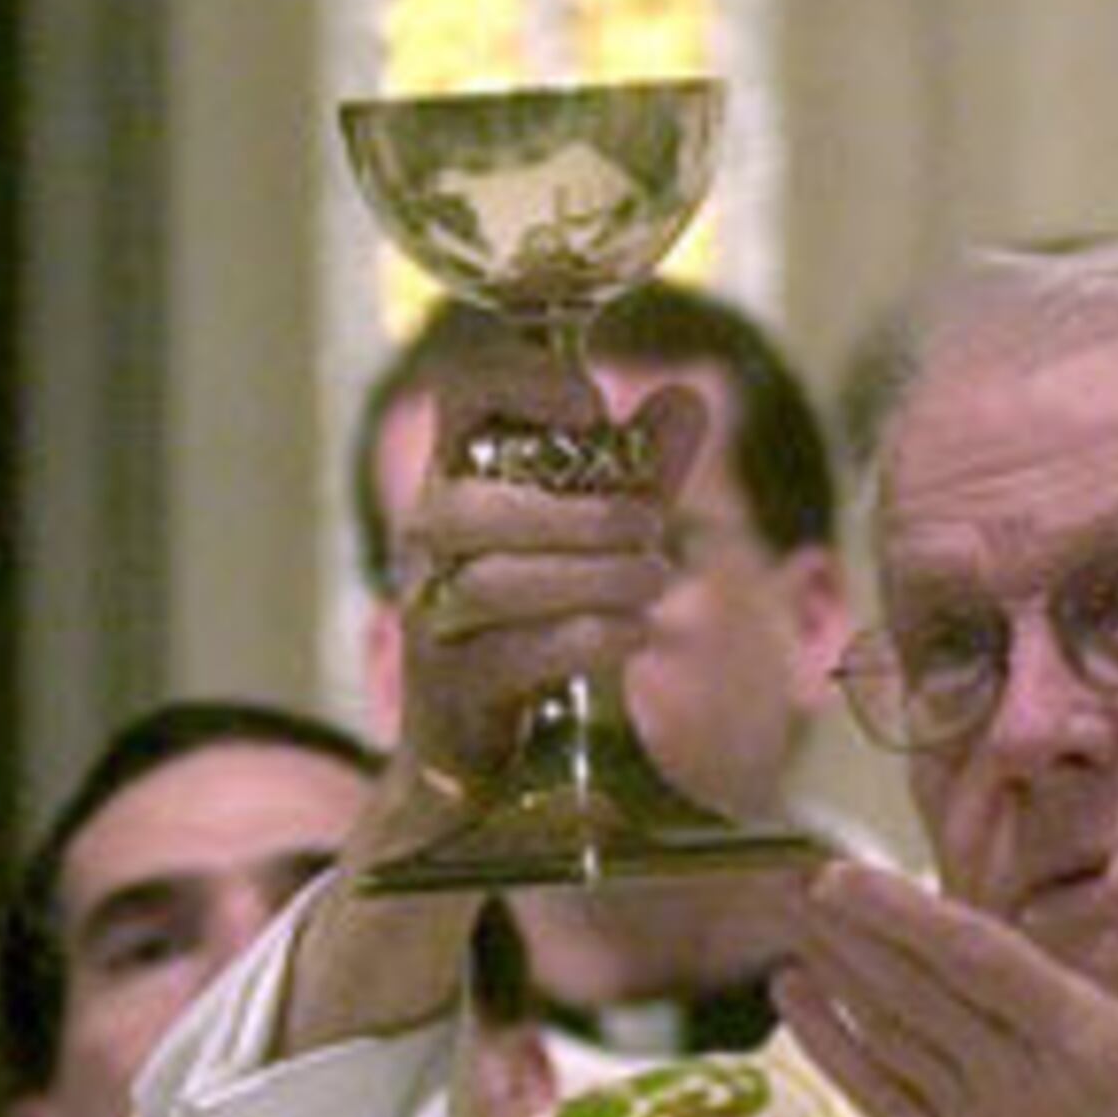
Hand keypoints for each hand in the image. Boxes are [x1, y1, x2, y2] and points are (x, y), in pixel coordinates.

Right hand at [391, 342, 706, 804]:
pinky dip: (581, 639)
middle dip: (578, 512)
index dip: (520, 382)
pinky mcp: (450, 685)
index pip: (463, 395)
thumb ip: (641, 469)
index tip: (591, 405)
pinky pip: (508, 655)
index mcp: (461, 473)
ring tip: (658, 578)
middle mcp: (430, 537)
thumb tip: (687, 397)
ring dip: (590, 576)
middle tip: (652, 525)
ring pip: (493, 583)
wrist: (479, 734)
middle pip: (473, 507)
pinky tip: (634, 633)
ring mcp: (431, 612)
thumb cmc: (539, 609)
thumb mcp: (599, 531)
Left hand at [773, 857, 1117, 1116]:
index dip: (900, 912)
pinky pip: (889, 1110)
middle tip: (792, 880)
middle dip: (850, 934)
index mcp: (1092, 1043)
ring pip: (893, 1044)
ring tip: (787, 929)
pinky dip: (839, 1058)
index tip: (841, 875)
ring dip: (837, 983)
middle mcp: (1024, 1090)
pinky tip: (801, 1015)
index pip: (974, 958)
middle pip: (915, 994)